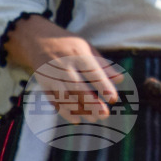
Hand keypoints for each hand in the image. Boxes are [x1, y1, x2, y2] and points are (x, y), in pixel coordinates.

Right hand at [4, 15, 120, 123]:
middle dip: (91, 102)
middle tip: (105, 115)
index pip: (92, 72)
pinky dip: (64, 111)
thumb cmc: (71, 46)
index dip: (103, 86)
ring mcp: (51, 76)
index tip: (113, 98)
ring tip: (94, 119)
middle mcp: (63, 65)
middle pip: (77, 87)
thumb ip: (103, 65)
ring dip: (79, 109)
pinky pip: (54, 100)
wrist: (40, 41)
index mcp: (78, 54)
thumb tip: (120, 79)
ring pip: (65, 96)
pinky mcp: (43, 84)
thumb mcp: (88, 49)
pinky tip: (77, 120)